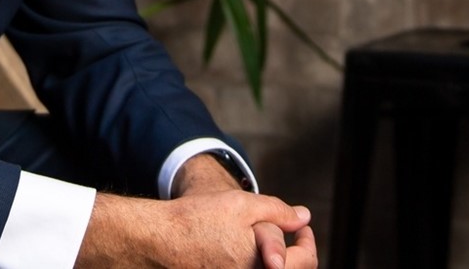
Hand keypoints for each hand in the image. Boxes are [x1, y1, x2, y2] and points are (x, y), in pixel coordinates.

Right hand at [79, 189, 313, 268]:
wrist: (160, 239)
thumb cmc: (199, 219)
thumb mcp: (242, 205)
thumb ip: (278, 211)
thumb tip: (304, 216)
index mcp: (262, 266)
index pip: (304, 261)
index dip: (308, 241)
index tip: (302, 227)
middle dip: (297, 254)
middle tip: (293, 235)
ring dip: (280, 262)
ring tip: (272, 244)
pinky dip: (258, 264)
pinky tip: (251, 253)